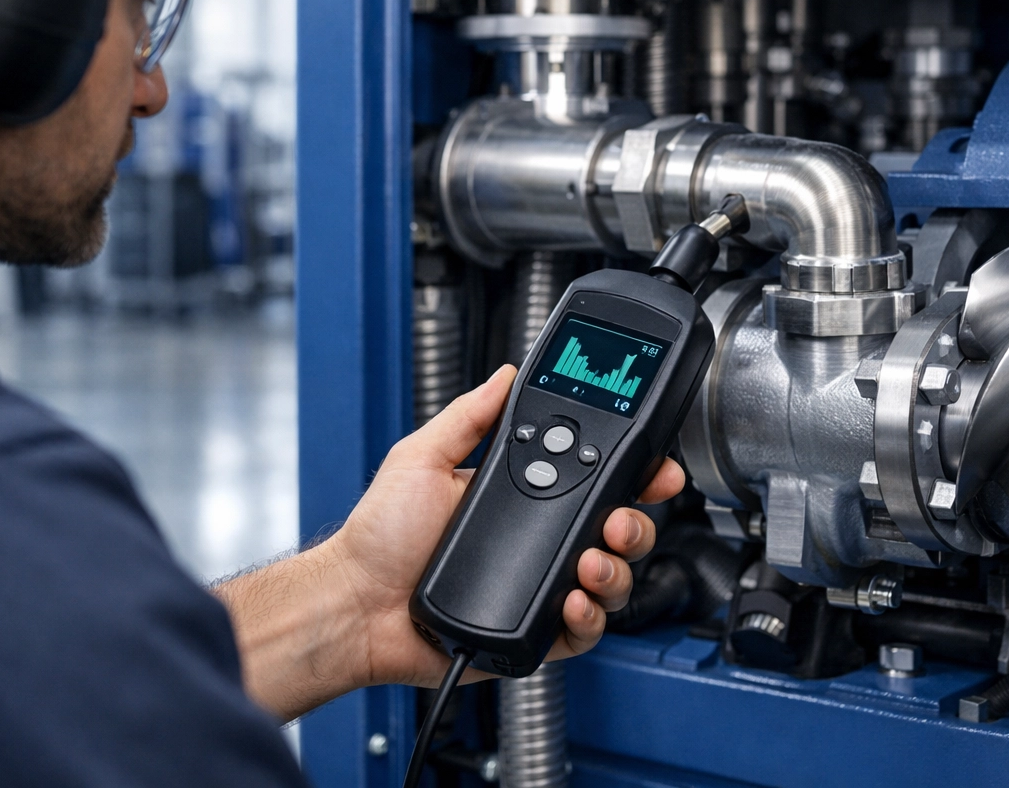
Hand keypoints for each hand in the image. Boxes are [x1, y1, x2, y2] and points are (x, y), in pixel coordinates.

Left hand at [214, 364, 684, 720]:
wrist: (355, 604)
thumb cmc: (379, 537)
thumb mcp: (422, 457)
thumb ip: (470, 416)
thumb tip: (505, 375)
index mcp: (522, 498)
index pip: (594, 481)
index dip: (633, 475)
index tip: (652, 465)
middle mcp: (539, 542)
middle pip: (619, 531)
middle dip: (636, 523)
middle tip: (619, 520)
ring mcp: (540, 588)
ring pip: (612, 581)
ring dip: (616, 570)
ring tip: (590, 562)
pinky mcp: (534, 633)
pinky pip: (584, 631)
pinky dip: (590, 617)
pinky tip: (572, 601)